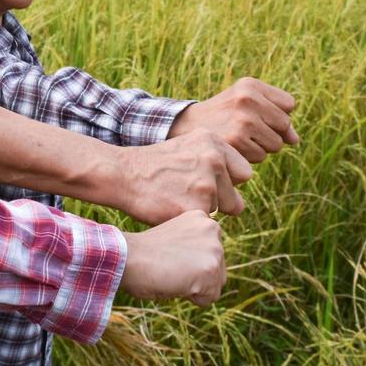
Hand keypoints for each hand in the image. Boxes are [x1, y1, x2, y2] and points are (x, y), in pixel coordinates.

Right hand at [112, 129, 253, 223]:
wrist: (122, 173)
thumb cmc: (154, 165)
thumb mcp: (188, 147)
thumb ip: (216, 160)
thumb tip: (242, 187)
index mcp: (214, 142)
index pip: (244, 172)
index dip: (227, 182)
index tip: (207, 183)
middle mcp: (215, 160)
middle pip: (236, 196)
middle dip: (220, 200)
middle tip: (190, 194)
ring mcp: (207, 184)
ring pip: (223, 210)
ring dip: (205, 210)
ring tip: (178, 199)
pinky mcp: (197, 207)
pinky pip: (206, 222)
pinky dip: (192, 220)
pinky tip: (173, 209)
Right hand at [119, 211, 224, 305]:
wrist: (127, 256)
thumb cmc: (142, 252)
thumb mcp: (174, 239)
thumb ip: (193, 246)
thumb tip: (202, 267)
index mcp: (203, 218)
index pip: (211, 254)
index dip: (189, 263)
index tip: (169, 255)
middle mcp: (213, 229)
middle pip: (218, 270)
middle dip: (196, 276)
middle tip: (169, 265)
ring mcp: (214, 249)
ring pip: (215, 285)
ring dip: (194, 287)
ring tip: (173, 272)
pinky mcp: (211, 269)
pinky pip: (209, 298)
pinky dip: (192, 298)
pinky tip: (175, 281)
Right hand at [169, 77, 297, 163]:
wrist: (185, 127)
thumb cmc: (222, 116)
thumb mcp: (246, 105)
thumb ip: (276, 117)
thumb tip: (295, 140)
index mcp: (251, 85)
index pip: (289, 104)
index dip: (275, 115)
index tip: (255, 115)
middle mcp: (248, 98)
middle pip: (285, 125)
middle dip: (270, 132)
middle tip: (244, 128)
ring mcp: (243, 120)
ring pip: (275, 144)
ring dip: (260, 147)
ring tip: (237, 138)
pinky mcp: (237, 140)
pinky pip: (261, 156)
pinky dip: (249, 157)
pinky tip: (232, 147)